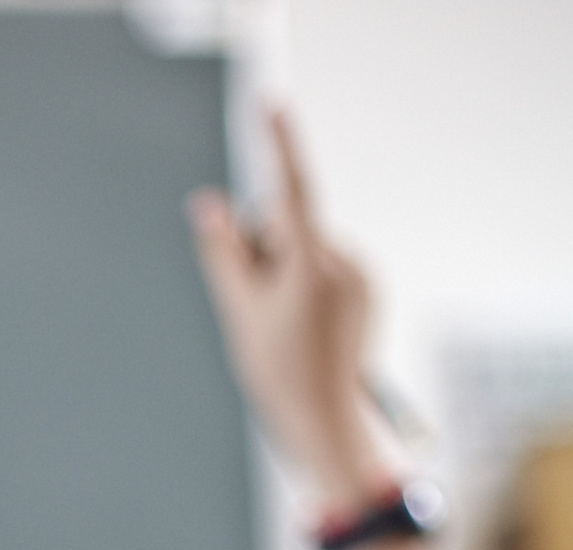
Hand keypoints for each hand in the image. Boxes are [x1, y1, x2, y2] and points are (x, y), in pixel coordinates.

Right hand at [188, 109, 397, 508]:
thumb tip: (207, 204)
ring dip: (281, 274)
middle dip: (262, 251)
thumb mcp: (240, 312)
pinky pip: (322, 268)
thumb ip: (224, 253)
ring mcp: (359, 275)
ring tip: (279, 327)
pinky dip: (302, 286)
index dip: (277, 144)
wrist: (329, 422)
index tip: (268, 104)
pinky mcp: (364, 289)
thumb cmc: (280, 375)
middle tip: (253, 307)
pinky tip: (300, 328)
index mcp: (312, 265)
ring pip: (302, 249)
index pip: (289, 189)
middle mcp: (343, 261)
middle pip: (285, 225)